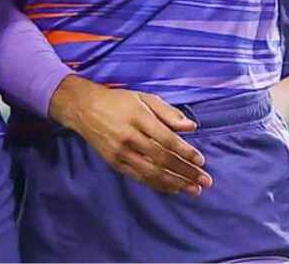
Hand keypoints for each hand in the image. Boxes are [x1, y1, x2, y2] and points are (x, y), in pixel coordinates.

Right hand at [47, 75, 211, 195]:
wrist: (84, 108)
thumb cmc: (118, 101)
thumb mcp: (144, 98)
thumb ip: (168, 112)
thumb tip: (192, 127)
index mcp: (138, 118)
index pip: (167, 139)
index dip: (185, 152)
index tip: (201, 161)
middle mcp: (129, 137)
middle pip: (162, 159)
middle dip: (186, 172)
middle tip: (205, 181)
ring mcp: (120, 152)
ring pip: (151, 172)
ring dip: (175, 183)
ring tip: (193, 190)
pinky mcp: (114, 163)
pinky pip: (139, 177)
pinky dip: (157, 185)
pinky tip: (172, 188)